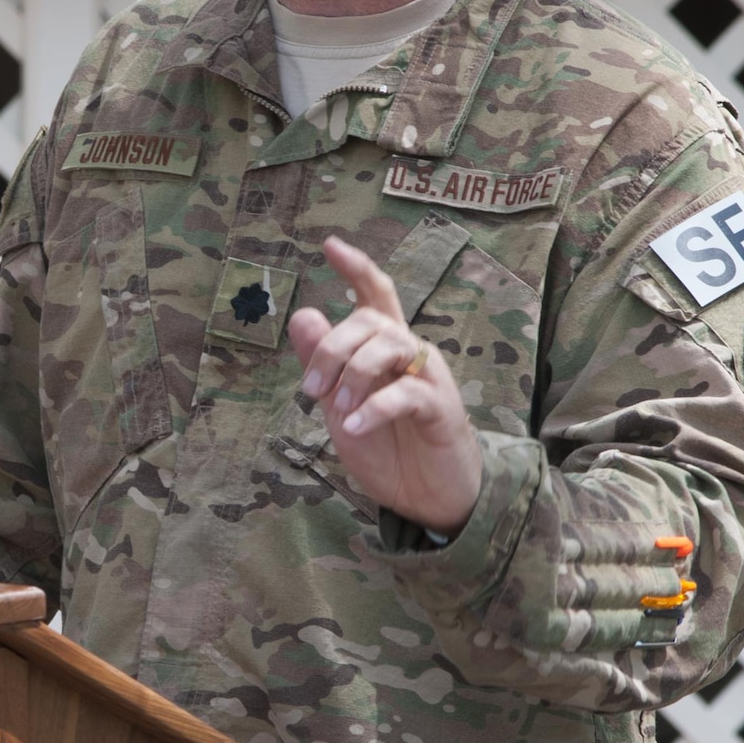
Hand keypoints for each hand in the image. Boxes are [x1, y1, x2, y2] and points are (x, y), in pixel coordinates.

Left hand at [287, 236, 482, 535]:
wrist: (429, 498)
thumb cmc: (387, 447)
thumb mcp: (341, 405)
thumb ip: (323, 363)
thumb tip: (302, 314)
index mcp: (384, 349)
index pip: (376, 294)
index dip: (357, 267)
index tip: (330, 245)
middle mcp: (409, 354)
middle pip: (371, 320)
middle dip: (333, 347)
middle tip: (311, 388)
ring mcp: (428, 379)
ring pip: (392, 345)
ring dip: (354, 373)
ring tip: (336, 408)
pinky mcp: (441, 409)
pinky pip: (408, 394)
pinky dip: (376, 407)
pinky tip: (355, 426)